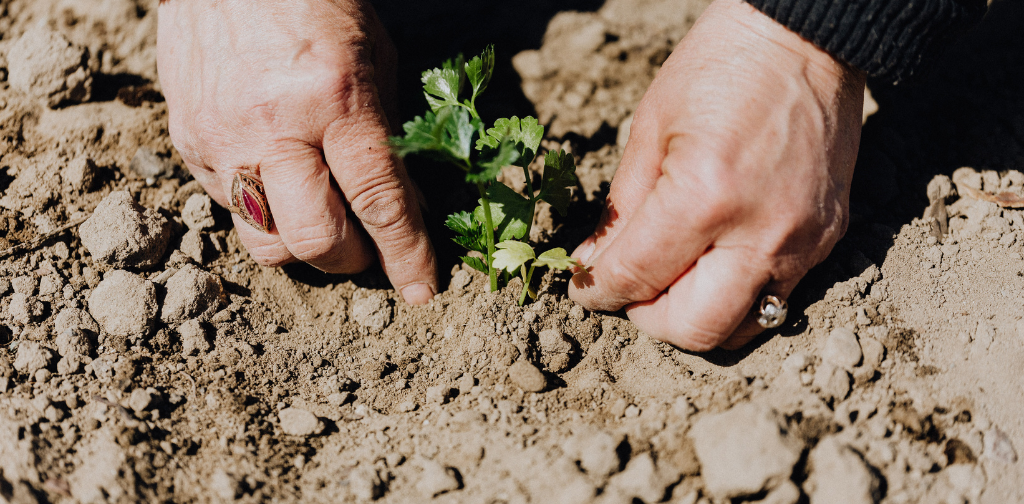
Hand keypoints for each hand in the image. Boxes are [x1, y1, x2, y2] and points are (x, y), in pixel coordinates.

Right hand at [157, 0, 436, 303]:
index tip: (423, 290)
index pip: (377, 200)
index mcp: (334, 99)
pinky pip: (230, 210)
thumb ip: (388, 137)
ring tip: (323, 221)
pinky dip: (266, 213)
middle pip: (315, 240)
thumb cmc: (315, 4)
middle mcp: (273, 127)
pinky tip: (280, 182)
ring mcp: (222, 140)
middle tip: (367, 248)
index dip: (405, 254)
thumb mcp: (374, 60)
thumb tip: (406, 207)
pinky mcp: (188, 145)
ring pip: (265, 243)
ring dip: (304, 249)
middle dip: (352, 261)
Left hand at [568, 0, 864, 350]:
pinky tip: (715, 261)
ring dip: (695, 317)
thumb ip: (620, 210)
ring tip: (672, 280)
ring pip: (741, 328)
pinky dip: (735, 296)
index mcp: (704, 197)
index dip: (598, 292)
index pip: (636, 278)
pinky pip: (775, 297)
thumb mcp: (650, 130)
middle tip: (631, 291)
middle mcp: (760, 233)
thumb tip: (594, 267)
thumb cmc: (719, 69)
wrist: (805, 40)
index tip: (585, 288)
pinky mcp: (828, 239)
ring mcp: (802, 242)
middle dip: (648, 319)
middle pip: (694, 329)